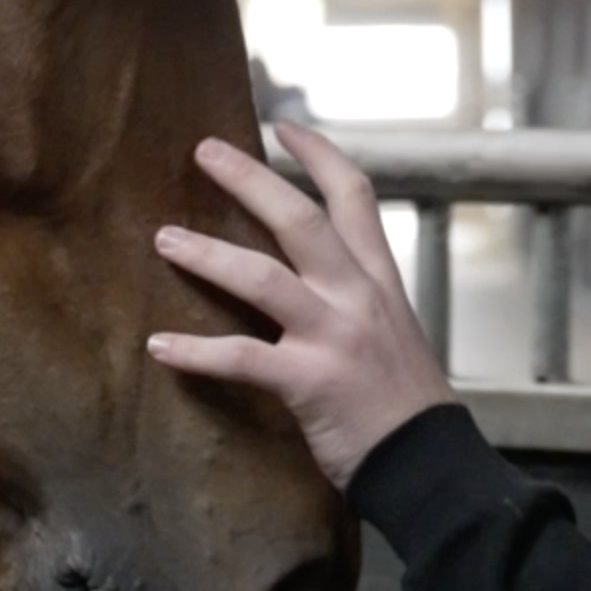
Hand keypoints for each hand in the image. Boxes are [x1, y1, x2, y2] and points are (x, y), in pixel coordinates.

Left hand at [145, 123, 458, 488]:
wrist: (430, 465)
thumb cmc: (406, 407)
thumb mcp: (394, 333)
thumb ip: (357, 300)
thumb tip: (312, 280)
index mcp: (380, 281)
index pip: (355, 196)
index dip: (320, 155)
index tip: (283, 126)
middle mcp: (358, 297)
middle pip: (300, 218)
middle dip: (250, 179)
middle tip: (204, 151)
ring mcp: (334, 337)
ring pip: (262, 277)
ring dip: (207, 253)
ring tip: (164, 238)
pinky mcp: (309, 382)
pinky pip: (241, 357)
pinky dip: (195, 351)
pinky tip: (159, 345)